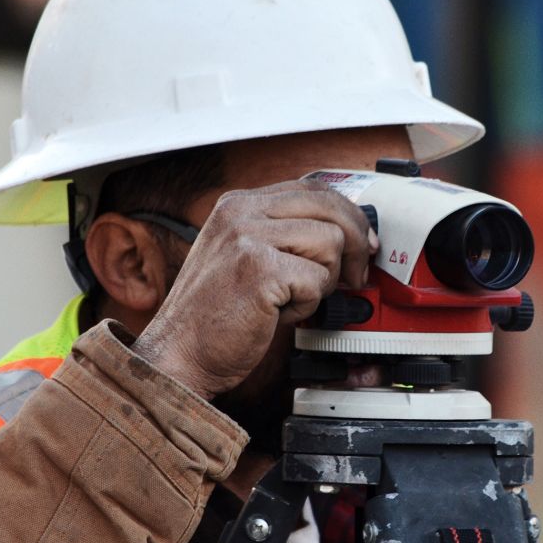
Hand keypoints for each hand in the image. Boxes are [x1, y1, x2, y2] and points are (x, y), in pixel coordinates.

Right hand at [134, 179, 377, 399]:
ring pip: (330, 243)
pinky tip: (278, 313)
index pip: (312, 189)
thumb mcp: (242, 257)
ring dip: (323, 280)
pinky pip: (316, 279)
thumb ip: (282, 236)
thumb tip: (344, 234)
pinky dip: (306, 304)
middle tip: (356, 275)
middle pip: (330, 207)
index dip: (347, 216)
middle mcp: (240, 212)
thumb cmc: (212, 316)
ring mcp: (247, 237)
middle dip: (356, 244)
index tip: (363, 243)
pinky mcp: (259, 269)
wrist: (179, 353)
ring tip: (291, 299)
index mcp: (237, 204)